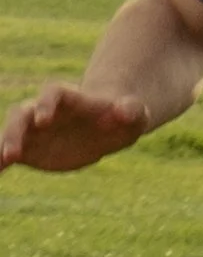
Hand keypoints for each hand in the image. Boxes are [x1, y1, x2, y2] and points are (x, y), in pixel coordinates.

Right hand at [0, 84, 150, 174]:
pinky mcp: (29, 148)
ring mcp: (35, 129)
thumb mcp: (134, 114)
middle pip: (23, 114)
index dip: (46, 103)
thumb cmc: (123, 116)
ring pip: (10, 132)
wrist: (108, 126)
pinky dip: (0, 161)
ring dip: (2, 145)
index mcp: (71, 98)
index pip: (52, 93)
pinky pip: (8, 153)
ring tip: (0, 163)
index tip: (43, 120)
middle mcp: (45, 110)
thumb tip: (123, 111)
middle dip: (15, 130)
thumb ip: (130, 110)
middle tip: (12, 152)